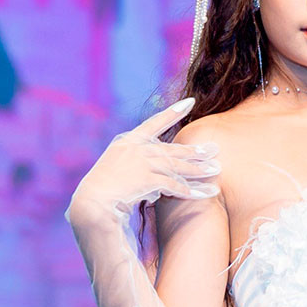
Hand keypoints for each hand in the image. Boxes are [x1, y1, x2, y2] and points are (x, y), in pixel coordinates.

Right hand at [65, 97, 220, 226]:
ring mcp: (141, 162)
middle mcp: (136, 148)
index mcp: (127, 142)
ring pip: (177, 166)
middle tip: (214, 151)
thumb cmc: (102, 193)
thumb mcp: (116, 173)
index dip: (173, 113)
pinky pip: (173, 185)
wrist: (90, 204)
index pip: (154, 123)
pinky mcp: (146, 179)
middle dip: (195, 152)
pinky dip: (190, 191)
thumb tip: (158, 187)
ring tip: (215, 171)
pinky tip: (205, 194)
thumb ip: (138, 172)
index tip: (190, 102)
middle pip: (173, 149)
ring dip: (198, 170)